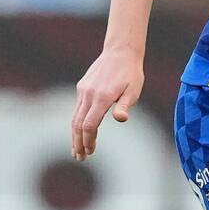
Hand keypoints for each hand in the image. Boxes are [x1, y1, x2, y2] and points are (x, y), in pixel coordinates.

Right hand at [71, 45, 143, 159]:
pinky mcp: (82, 87)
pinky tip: (80, 132)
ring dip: (75, 135)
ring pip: (74, 117)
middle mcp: (89, 94)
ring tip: (76, 150)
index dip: (88, 141)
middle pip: (78, 124)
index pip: (89, 125)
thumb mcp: (134, 90)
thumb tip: (121, 119)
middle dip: (78, 143)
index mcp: (102, 97)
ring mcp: (84, 90)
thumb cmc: (131, 73)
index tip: (90, 152)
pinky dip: (77, 123)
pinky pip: (77, 108)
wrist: (120, 51)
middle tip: (80, 157)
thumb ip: (125, 105)